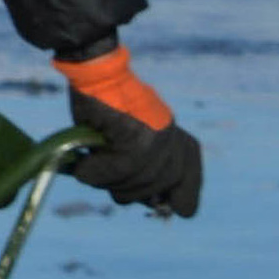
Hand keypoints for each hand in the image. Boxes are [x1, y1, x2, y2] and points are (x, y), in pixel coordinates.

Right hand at [52, 42, 206, 218]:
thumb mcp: (143, 140)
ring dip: (103, 175)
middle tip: (110, 158)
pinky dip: (90, 167)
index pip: (189, 189)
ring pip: (123, 191)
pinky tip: (89, 149)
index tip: (169, 205)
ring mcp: (155, 151)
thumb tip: (154, 206)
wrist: (102, 72)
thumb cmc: (116, 106)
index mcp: (183, 146)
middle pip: (148, 197)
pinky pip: (103, 176)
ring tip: (101, 145)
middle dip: (123, 184)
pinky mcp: (132, 147)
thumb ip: (151, 171)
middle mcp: (174, 150)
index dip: (179, 199)